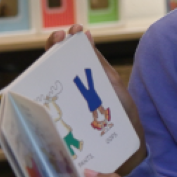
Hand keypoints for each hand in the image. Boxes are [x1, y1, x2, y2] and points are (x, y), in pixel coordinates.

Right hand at [47, 24, 146, 174]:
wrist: (128, 146)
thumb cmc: (120, 113)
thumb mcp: (111, 84)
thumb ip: (98, 63)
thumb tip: (85, 34)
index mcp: (79, 79)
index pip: (65, 56)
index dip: (64, 41)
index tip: (72, 31)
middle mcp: (67, 91)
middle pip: (52, 66)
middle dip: (54, 47)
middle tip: (60, 37)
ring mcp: (64, 106)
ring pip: (49, 85)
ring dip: (50, 65)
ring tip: (57, 48)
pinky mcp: (63, 124)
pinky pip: (52, 110)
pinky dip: (48, 98)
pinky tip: (49, 84)